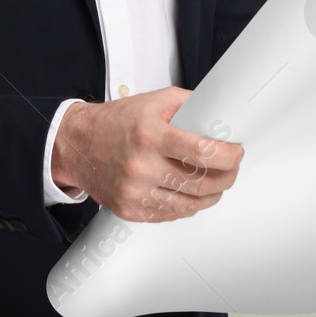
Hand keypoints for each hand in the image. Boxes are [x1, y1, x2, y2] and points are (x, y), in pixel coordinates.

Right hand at [51, 86, 243, 221]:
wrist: (79, 145)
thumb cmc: (118, 121)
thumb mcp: (157, 101)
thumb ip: (191, 105)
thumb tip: (222, 116)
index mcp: (151, 135)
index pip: (202, 152)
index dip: (228, 156)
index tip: (236, 153)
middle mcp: (141, 165)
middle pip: (202, 183)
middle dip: (227, 176)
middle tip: (231, 168)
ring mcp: (135, 191)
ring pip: (190, 205)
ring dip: (211, 195)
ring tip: (216, 183)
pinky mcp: (130, 210)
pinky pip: (171, 215)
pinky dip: (188, 206)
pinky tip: (190, 193)